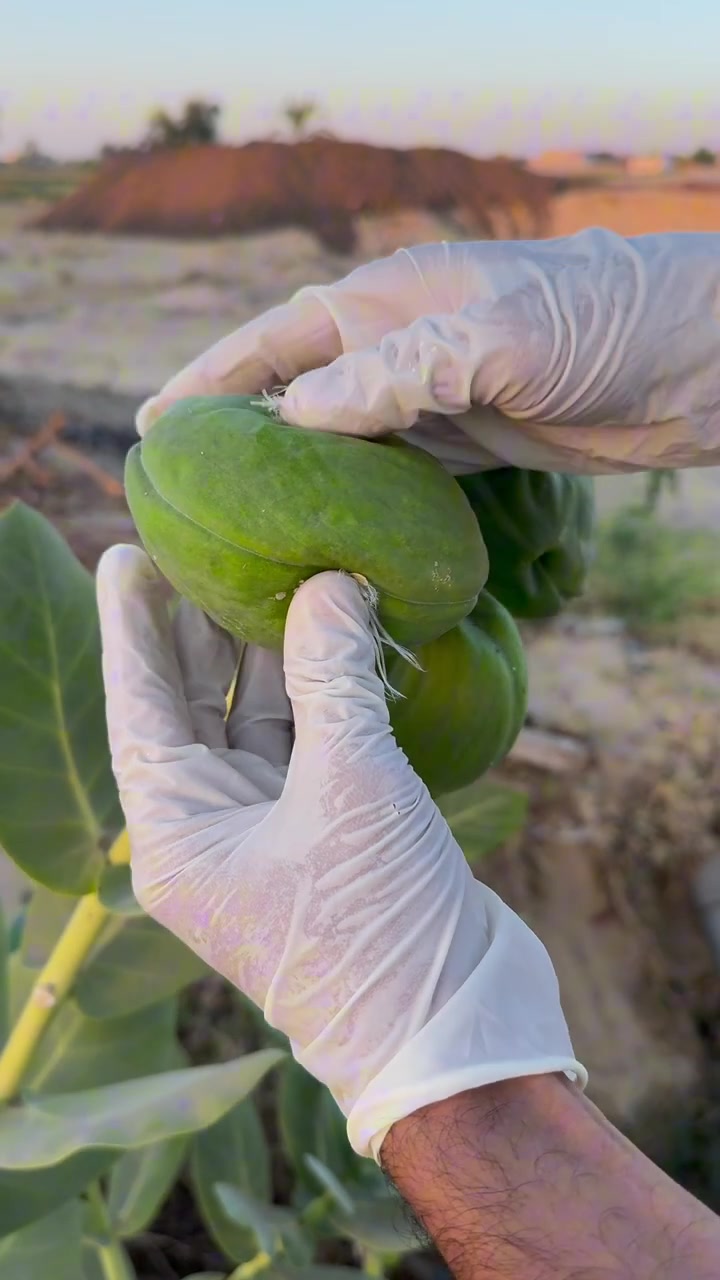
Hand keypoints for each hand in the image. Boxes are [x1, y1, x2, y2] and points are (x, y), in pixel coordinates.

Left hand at [96, 546, 584, 1160]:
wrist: (453, 1028)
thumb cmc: (377, 925)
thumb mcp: (350, 787)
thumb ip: (333, 679)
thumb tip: (330, 587)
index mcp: (178, 836)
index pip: (140, 709)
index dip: (133, 628)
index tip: (126, 555)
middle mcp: (212, 833)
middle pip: (193, 708)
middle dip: (202, 629)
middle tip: (207, 546)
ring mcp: (269, 835)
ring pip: (258, 722)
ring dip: (273, 655)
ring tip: (279, 575)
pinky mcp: (327, 836)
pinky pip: (311, 746)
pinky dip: (326, 695)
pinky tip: (341, 638)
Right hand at [136, 227, 719, 475]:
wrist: (692, 359)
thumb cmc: (600, 324)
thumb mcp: (493, 339)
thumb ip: (398, 371)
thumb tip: (296, 414)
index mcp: (388, 301)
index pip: (276, 340)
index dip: (212, 380)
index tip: (158, 426)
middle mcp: (400, 345)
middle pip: (298, 392)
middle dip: (243, 435)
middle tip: (189, 494)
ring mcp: (434, 395)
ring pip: (344, 439)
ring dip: (298, 476)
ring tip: (245, 526)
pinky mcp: (470, 439)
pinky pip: (396, 472)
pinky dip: (361, 501)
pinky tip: (334, 535)